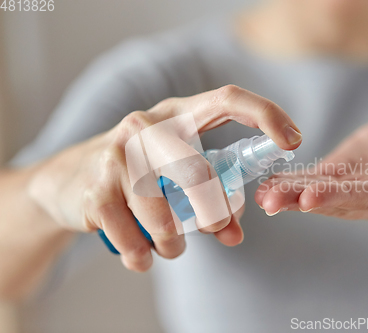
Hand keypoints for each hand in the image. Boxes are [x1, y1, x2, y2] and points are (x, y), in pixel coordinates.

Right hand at [28, 85, 301, 270]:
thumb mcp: (175, 176)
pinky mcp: (95, 187)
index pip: (228, 99)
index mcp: (178, 116)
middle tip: (217, 228)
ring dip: (173, 242)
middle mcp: (147, 126)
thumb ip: (210, 200)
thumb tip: (235, 233)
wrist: (66, 180)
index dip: (266, 114)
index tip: (293, 141)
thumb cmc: (137, 175)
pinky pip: (131, 235)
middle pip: (197, 171)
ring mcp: (118, 154)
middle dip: (213, 210)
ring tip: (170, 247)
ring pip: (164, 213)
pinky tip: (142, 257)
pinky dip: (143, 255)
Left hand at [255, 100, 367, 224]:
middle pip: (338, 202)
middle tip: (270, 200)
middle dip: (302, 200)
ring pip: (322, 197)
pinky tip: (267, 184)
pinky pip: (315, 185)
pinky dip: (291, 186)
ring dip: (290, 196)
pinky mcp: (340, 182)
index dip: (340, 197)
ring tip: (262, 194)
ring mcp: (356, 194)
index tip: (309, 197)